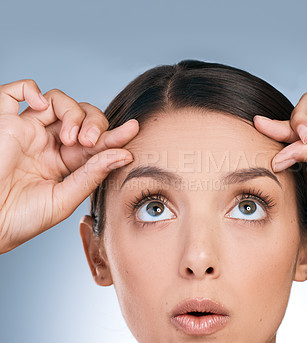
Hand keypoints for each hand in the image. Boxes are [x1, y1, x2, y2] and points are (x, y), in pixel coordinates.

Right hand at [0, 80, 138, 253]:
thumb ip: (92, 175)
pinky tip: (41, 106)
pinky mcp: (3, 122)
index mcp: (64, 162)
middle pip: (82, 116)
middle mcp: (48, 143)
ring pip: (57, 101)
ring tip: (71, 137)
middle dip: (95, 123)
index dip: (115, 135)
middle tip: (90, 141)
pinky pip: (15, 91)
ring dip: (72, 112)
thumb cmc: (21, 219)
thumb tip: (123, 155)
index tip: (134, 129)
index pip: (95, 142)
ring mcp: (27, 131)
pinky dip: (30, 89)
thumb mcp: (64, 200)